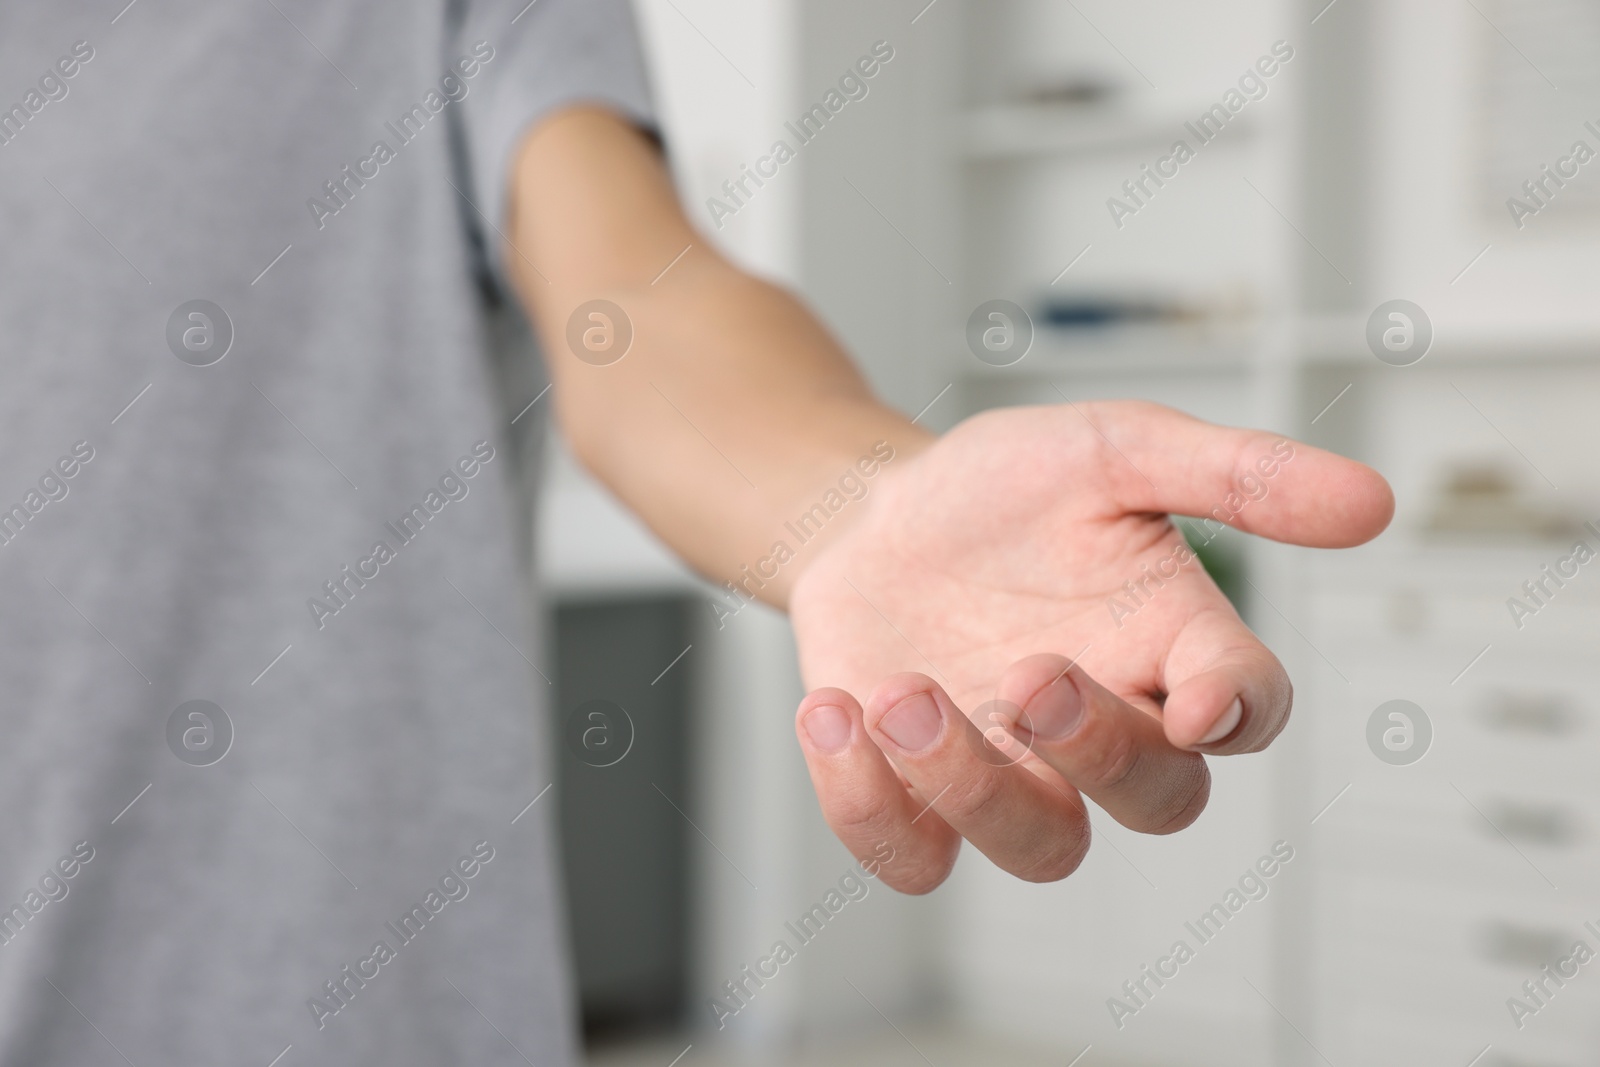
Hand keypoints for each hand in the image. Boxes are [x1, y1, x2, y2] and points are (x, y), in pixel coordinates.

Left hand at [787, 401, 1392, 892]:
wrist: (870, 517)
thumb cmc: (1000, 491)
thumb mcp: (1111, 449)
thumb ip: (1230, 472)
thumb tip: (1372, 500)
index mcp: (1168, 642)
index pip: (1249, 708)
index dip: (1237, 714)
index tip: (1198, 699)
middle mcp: (1104, 724)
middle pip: (1157, 801)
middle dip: (1101, 753)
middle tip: (1031, 675)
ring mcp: (1013, 770)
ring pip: (1041, 846)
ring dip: (974, 784)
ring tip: (903, 692)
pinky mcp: (919, 796)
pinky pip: (915, 855)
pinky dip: (872, 805)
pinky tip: (839, 712)